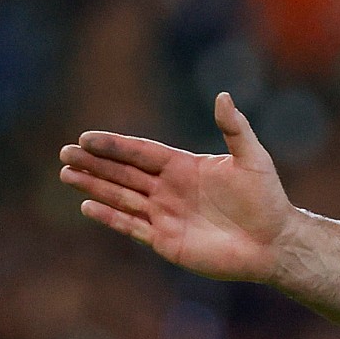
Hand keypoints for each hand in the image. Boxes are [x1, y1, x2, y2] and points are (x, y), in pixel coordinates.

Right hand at [59, 93, 293, 282]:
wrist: (274, 242)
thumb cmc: (267, 198)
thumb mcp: (253, 158)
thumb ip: (235, 129)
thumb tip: (223, 95)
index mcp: (184, 166)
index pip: (140, 152)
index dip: (114, 145)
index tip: (86, 138)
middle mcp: (169, 189)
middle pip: (123, 173)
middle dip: (94, 163)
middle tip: (65, 153)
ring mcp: (165, 215)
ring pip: (121, 197)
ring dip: (94, 186)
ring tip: (66, 174)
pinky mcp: (166, 240)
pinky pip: (131, 226)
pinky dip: (110, 217)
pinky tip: (87, 205)